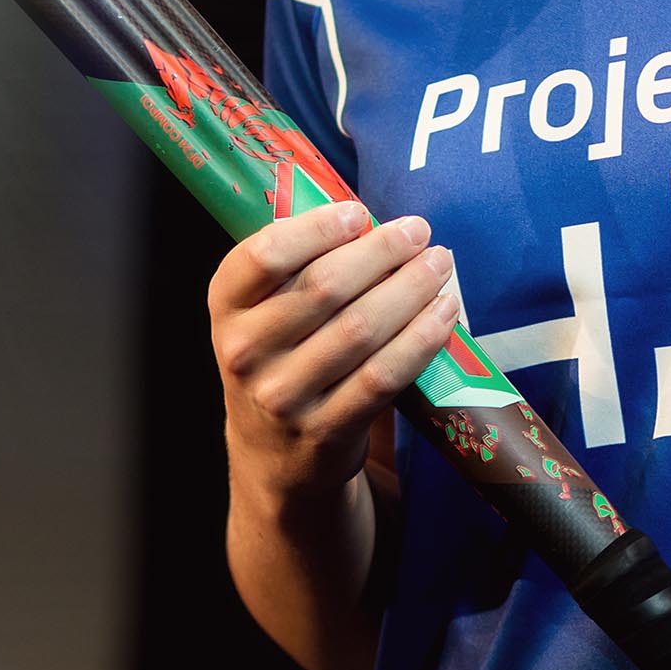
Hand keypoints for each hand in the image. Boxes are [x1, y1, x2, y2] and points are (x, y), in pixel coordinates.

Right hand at [209, 198, 458, 509]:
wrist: (274, 456)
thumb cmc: (281, 360)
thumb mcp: (262, 313)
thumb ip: (300, 269)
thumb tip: (374, 223)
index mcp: (226, 307)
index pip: (266, 255)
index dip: (317, 228)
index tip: (359, 213)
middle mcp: (245, 352)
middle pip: (324, 286)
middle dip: (382, 251)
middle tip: (419, 232)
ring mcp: (284, 395)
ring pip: (361, 329)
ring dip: (411, 289)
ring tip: (440, 264)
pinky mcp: (325, 430)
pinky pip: (384, 375)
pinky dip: (421, 339)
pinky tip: (444, 313)